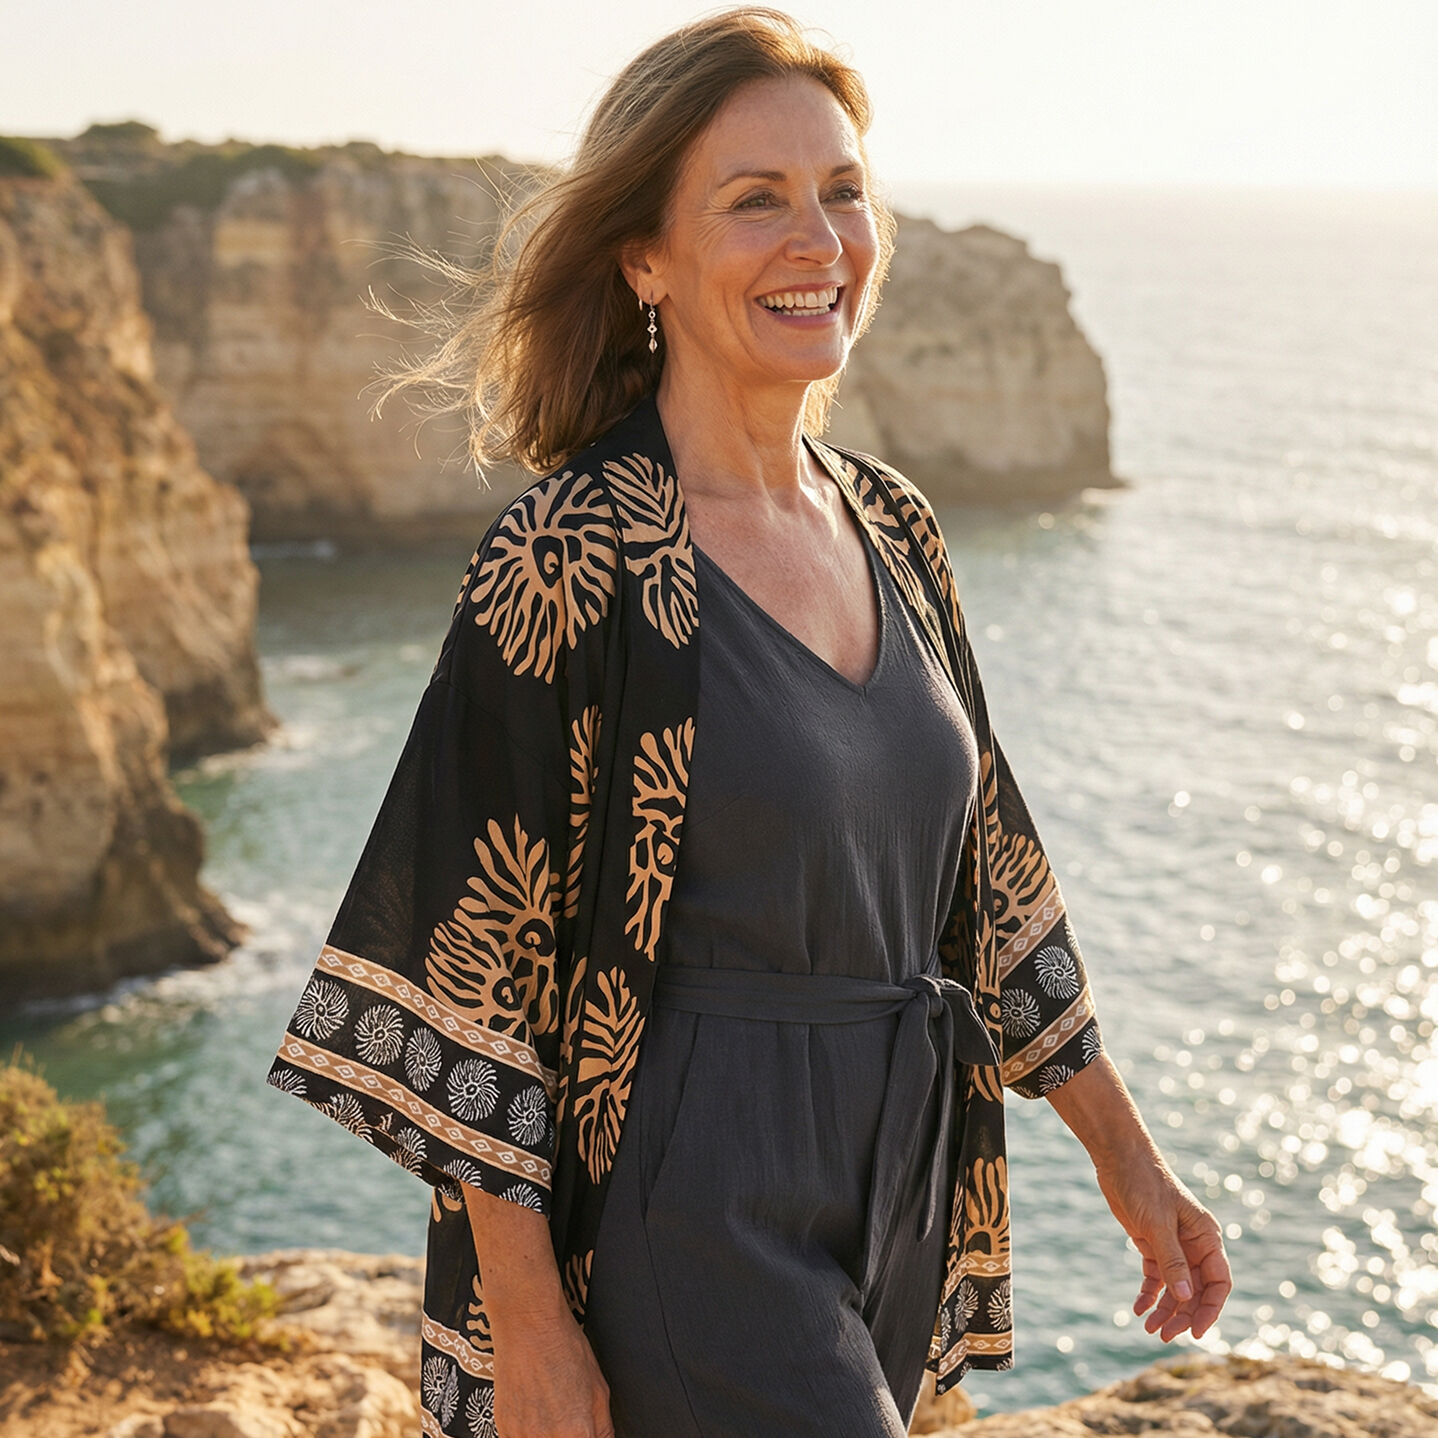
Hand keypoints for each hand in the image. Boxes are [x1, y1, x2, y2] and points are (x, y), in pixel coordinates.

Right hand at [490, 1299, 613, 1437]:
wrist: (528, 1325)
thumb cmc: (564, 1347)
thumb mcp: (599, 1388)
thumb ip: (603, 1429)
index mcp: (578, 1432)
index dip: (586, 1437)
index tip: (584, 1431)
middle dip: (567, 1435)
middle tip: (566, 1417)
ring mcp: (522, 1436)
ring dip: (547, 1435)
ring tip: (550, 1410)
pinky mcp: (504, 1427)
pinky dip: (528, 1433)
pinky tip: (534, 1409)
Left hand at [1093, 1157, 1230, 1341]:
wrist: (1119, 1157)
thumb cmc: (1144, 1184)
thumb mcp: (1158, 1224)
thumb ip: (1172, 1261)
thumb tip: (1186, 1298)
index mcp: (1206, 1237)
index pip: (1218, 1283)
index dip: (1210, 1310)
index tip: (1195, 1332)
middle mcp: (1193, 1244)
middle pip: (1195, 1290)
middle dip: (1183, 1315)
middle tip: (1164, 1335)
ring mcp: (1172, 1245)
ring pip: (1175, 1287)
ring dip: (1165, 1309)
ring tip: (1150, 1329)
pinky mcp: (1151, 1243)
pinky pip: (1156, 1276)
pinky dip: (1149, 1294)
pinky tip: (1139, 1309)